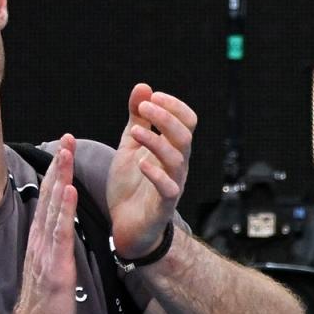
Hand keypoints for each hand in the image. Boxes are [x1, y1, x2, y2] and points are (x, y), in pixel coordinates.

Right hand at [13, 134, 78, 313]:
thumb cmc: (46, 304)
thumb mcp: (51, 267)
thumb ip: (53, 245)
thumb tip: (61, 227)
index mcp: (41, 239)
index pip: (49, 199)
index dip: (56, 172)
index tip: (64, 148)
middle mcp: (41, 239)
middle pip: (50, 195)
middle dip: (59, 165)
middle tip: (67, 137)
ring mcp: (46, 250)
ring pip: (54, 207)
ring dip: (61, 178)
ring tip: (67, 153)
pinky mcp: (55, 264)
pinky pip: (60, 232)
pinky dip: (64, 209)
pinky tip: (69, 190)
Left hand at [106, 84, 196, 258]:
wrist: (126, 227)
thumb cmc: (131, 186)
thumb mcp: (130, 146)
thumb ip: (137, 119)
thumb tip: (143, 87)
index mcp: (171, 149)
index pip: (187, 121)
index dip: (173, 106)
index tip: (151, 96)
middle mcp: (177, 165)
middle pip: (185, 135)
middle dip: (166, 118)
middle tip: (144, 108)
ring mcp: (172, 184)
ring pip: (177, 158)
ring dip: (157, 141)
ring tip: (136, 132)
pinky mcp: (163, 205)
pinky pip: (168, 188)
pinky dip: (156, 173)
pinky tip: (141, 163)